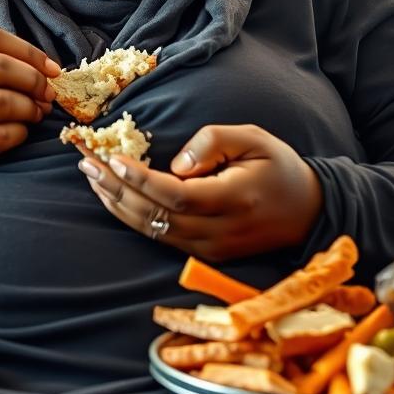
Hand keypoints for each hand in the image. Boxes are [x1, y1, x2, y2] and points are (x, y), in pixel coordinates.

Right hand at [0, 25, 59, 189]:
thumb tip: (40, 66)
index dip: (30, 51)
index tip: (50, 68)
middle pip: (3, 68)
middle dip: (36, 80)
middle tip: (48, 93)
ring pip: (7, 102)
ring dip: (32, 108)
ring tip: (35, 113)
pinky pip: (4, 136)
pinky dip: (21, 132)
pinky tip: (19, 131)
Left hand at [75, 124, 322, 260]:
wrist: (308, 213)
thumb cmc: (279, 167)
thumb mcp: (255, 139)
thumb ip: (214, 143)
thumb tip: (174, 164)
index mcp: (233, 200)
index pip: (175, 195)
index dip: (139, 179)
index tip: (112, 158)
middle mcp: (218, 232)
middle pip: (154, 215)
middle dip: (115, 188)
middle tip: (85, 160)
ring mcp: (209, 248)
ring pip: (151, 229)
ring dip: (116, 202)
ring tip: (90, 174)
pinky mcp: (203, 254)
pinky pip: (159, 236)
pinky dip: (131, 216)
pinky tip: (112, 195)